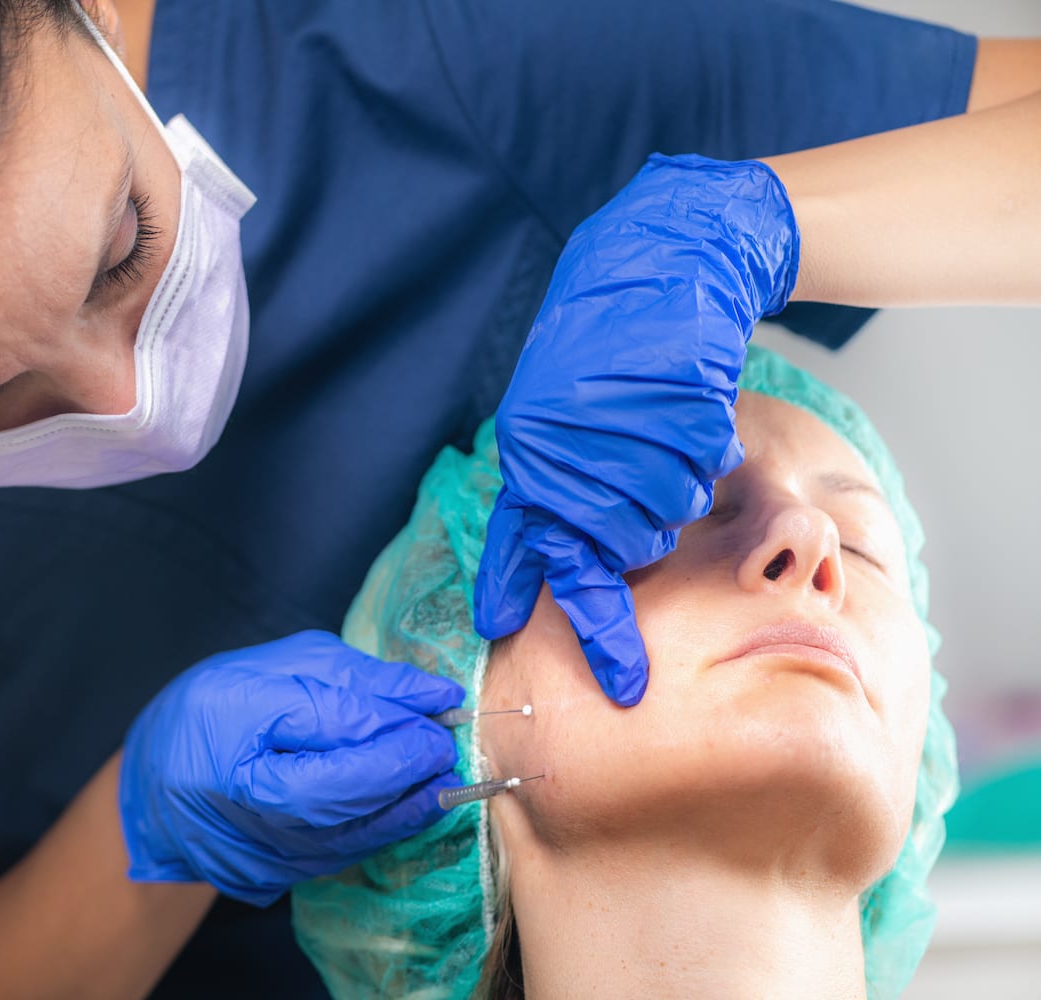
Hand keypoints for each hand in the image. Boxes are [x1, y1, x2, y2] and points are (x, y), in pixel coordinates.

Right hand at [118, 630, 464, 905]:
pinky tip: (409, 805)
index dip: (387, 725)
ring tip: (440, 777)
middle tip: (444, 745)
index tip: (439, 710)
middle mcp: (234, 802)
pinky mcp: (270, 878)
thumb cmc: (214, 708)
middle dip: (400, 770)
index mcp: (227, 731)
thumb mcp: (276, 668)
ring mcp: (250, 848)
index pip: (322, 730)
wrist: (156, 785)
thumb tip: (430, 693)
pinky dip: (381, 829)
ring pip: (345, 835)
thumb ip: (354, 679)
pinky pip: (339, 854)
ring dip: (404, 807)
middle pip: (334, 795)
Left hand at [474, 154, 799, 705]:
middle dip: (648, 526)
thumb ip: (547, 500)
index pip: (541, 552)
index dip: (582, 618)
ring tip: (662, 423)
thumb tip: (517, 596)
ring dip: (682, 477)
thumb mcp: (552, 423)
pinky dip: (710, 441)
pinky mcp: (672, 398)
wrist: (659, 262)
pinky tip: (690, 401)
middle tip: (647, 470)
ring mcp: (618, 421)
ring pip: (674, 508)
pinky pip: (708, 461)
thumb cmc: (606, 355)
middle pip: (628, 545)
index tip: (620, 679)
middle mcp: (561, 441)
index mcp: (526, 451)